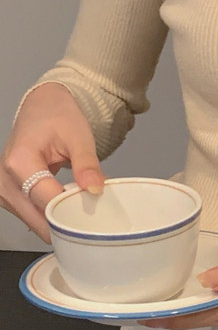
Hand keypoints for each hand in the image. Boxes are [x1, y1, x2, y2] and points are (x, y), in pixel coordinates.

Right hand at [1, 83, 105, 243]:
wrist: (42, 107)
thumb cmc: (57, 117)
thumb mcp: (78, 136)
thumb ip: (87, 165)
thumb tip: (95, 190)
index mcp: (20, 163)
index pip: (48, 203)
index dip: (74, 211)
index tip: (97, 213)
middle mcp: (6, 181)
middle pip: (39, 219)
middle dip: (67, 221)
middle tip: (93, 215)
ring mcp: (4, 191)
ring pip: (36, 222)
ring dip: (60, 220)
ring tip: (80, 204)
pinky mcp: (10, 197)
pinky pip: (33, 216)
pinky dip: (52, 215)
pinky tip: (67, 204)